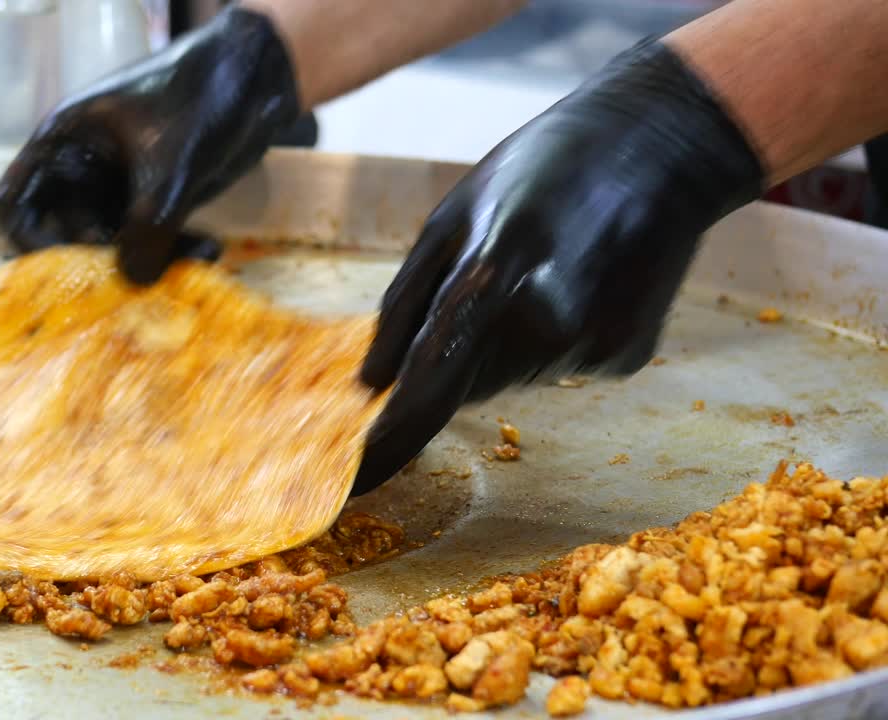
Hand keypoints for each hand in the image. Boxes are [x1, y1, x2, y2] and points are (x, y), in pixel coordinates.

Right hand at [0, 7, 302, 283]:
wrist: (256, 74)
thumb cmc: (201, 96)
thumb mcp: (171, 163)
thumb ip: (149, 225)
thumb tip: (134, 280)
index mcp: (64, 143)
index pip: (15, 201)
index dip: (29, 242)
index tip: (61, 274)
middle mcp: (82, 169)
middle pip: (65, 234)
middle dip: (99, 263)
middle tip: (138, 279)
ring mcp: (119, 186)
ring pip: (114, 245)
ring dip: (149, 262)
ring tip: (196, 258)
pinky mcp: (155, 200)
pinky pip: (151, 240)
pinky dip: (175, 251)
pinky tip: (209, 249)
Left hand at [353, 40, 763, 493]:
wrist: (663, 145)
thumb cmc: (542, 166)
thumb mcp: (450, 213)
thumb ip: (406, 303)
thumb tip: (373, 382)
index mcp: (492, 274)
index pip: (427, 381)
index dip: (389, 439)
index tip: (354, 481)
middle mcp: (547, 324)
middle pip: (465, 385)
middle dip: (452, 359)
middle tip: (483, 285)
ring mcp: (593, 348)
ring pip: (510, 378)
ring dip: (502, 344)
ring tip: (537, 273)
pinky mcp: (625, 358)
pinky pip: (556, 369)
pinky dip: (549, 341)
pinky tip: (576, 284)